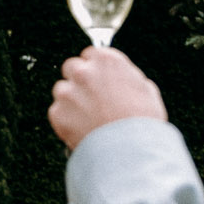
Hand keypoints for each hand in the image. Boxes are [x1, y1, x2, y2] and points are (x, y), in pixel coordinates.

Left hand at [48, 48, 167, 150]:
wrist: (129, 150)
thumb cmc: (141, 122)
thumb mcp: (145, 90)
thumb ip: (127, 76)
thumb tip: (121, 77)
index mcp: (107, 61)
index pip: (91, 54)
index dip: (95, 67)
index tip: (98, 77)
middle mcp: (83, 72)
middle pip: (72, 67)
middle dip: (79, 80)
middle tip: (90, 97)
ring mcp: (67, 92)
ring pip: (62, 90)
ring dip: (71, 100)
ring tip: (88, 117)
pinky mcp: (57, 112)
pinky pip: (57, 112)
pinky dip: (66, 120)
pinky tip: (82, 128)